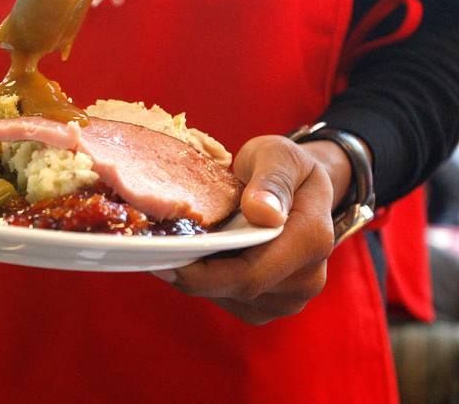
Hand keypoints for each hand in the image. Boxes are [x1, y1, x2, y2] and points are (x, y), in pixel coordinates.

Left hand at [152, 135, 351, 324]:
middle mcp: (306, 278)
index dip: (205, 272)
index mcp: (312, 241)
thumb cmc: (284, 166)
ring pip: (228, 297)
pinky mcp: (268, 304)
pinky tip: (188, 257)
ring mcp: (289, 297)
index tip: (165, 256)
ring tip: (165, 248)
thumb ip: (272, 180)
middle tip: (149, 251)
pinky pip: (228, 300)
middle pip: (236, 289)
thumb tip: (263, 213)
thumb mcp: (279, 155)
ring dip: (195, 277)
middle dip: (191, 273)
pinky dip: (204, 281)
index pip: (252, 273)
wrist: (298, 187)